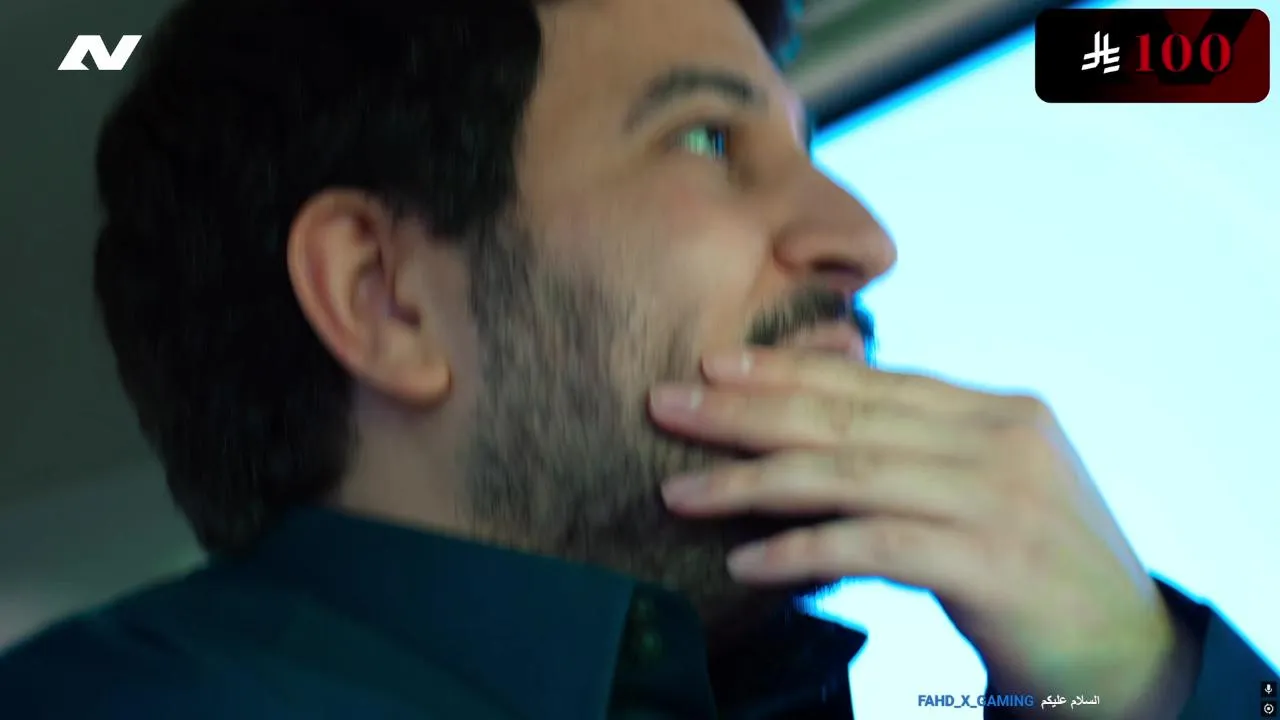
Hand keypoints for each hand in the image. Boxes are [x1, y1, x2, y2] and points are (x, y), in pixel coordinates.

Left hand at [648, 348, 1190, 718]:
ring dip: (751, 482)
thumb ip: (923, 446)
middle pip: (846, 416)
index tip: (713, 365)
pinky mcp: (990, 562)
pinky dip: (802, 552)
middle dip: (745, 410)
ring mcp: (996, 499)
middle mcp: (999, 441)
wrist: (1130, 660)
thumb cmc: (1039, 572)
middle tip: (665, 403)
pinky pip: (871, 547)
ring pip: (847, 475)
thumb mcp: (988, 488)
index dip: (786, 371)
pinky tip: (745, 562)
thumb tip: (827, 412)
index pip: (872, 382)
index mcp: (998, 412)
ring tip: (678, 491)